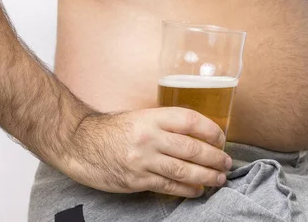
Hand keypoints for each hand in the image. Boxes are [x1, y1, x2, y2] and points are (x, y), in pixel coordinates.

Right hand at [59, 107, 231, 197]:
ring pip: (184, 170)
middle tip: (226, 162)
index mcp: (151, 117)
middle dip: (214, 157)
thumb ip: (164, 124)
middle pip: (191, 148)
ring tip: (219, 178)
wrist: (80, 144)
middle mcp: (149, 137)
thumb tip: (195, 135)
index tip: (221, 138)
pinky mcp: (137, 180)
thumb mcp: (139, 117)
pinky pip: (169, 187)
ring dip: (207, 176)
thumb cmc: (111, 130)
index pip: (189, 120)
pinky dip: (187, 190)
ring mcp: (143, 160)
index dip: (210, 130)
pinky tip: (198, 190)